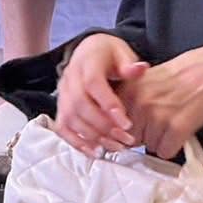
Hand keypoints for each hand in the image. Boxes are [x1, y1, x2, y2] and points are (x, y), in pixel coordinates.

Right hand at [54, 33, 148, 155]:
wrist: (90, 52)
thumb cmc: (108, 54)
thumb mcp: (122, 52)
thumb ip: (129, 65)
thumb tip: (141, 68)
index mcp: (87, 61)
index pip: (93, 83)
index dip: (108, 105)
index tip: (127, 123)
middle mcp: (70, 77)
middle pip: (80, 105)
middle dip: (103, 126)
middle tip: (125, 138)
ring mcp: (62, 93)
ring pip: (71, 119)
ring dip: (93, 137)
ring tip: (116, 147)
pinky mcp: (61, 107)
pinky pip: (63, 128)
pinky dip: (77, 142)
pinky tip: (96, 151)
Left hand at [122, 43, 202, 160]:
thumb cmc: (188, 71)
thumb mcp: (151, 77)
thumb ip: (134, 98)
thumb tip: (124, 123)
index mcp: (131, 88)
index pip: (117, 124)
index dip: (130, 128)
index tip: (139, 127)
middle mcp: (141, 102)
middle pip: (133, 138)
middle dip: (147, 134)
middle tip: (165, 119)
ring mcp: (158, 116)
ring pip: (150, 147)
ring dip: (163, 139)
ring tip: (177, 119)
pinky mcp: (176, 128)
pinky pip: (166, 151)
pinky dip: (175, 145)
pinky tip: (182, 129)